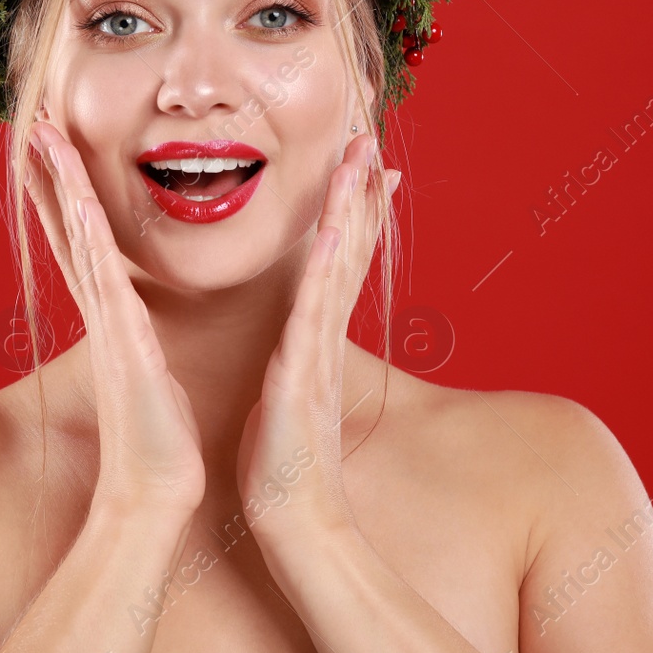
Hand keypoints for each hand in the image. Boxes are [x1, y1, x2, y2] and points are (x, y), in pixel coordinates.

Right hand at [25, 120, 206, 519]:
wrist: (158, 490)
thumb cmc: (161, 435)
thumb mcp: (152, 370)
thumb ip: (142, 338)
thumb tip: (142, 323)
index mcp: (115, 314)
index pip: (84, 240)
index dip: (66, 190)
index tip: (55, 145)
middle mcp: (105, 312)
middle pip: (69, 229)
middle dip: (51, 174)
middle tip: (35, 121)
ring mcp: (110, 326)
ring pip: (80, 243)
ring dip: (62, 189)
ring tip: (47, 138)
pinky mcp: (124, 347)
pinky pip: (103, 283)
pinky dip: (87, 242)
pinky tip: (79, 204)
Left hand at [235, 132, 398, 542]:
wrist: (292, 516)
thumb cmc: (283, 460)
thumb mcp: (285, 392)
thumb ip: (293, 359)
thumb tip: (292, 343)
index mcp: (313, 336)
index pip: (337, 259)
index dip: (352, 209)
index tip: (360, 164)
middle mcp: (323, 334)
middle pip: (349, 248)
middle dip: (359, 191)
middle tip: (369, 137)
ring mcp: (319, 349)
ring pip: (341, 265)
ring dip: (353, 209)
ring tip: (362, 159)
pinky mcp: (305, 371)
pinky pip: (320, 309)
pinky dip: (333, 267)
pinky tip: (340, 229)